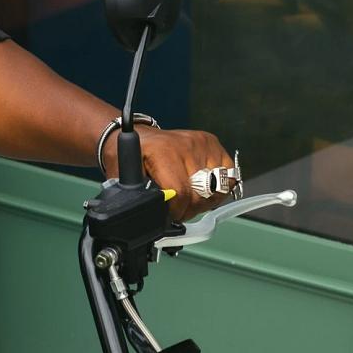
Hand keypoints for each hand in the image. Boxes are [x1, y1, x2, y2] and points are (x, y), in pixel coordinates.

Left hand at [102, 126, 235, 220]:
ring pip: (217, 187)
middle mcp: (186, 145)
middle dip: (189, 209)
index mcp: (163, 152)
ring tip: (189, 199)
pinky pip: (228, 174)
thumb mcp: (124, 176)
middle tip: (178, 210)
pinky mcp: (212, 143)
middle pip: (201, 194)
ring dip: (204, 199)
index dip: (177, 212)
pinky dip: (217, 187)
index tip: (170, 216)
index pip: (182, 193)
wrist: (140, 135)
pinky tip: (202, 188)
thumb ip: (134, 196)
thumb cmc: (132, 155)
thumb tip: (145, 215)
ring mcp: (202, 143)